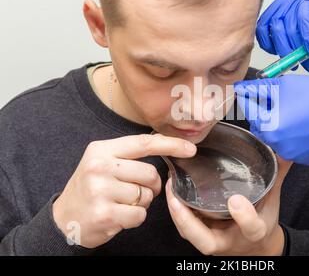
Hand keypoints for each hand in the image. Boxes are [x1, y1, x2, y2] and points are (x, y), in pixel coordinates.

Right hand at [53, 134, 196, 247]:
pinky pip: (140, 215)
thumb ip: (128, 156)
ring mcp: (100, 190)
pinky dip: (135, 218)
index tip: (190, 149)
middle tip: (136, 192)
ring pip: (146, 196)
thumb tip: (167, 148)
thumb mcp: (101, 162)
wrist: (63, 219)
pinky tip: (119, 216)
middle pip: (150, 173)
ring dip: (141, 203)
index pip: (144, 143)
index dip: (171, 145)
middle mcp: (99, 167)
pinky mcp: (105, 213)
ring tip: (122, 203)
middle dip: (151, 186)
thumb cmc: (89, 188)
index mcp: (101, 150)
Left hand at [166, 157, 291, 255]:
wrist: (255, 245)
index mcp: (254, 232)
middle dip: (189, 222)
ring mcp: (213, 241)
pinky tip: (171, 190)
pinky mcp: (201, 237)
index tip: (236, 199)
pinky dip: (175, 212)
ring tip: (170, 186)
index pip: (251, 228)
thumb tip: (285, 148)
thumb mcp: (273, 199)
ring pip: (190, 234)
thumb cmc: (263, 220)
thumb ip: (277, 173)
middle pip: (207, 241)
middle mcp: (230, 240)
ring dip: (177, 213)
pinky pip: (185, 229)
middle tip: (178, 198)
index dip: (244, 216)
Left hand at [234, 75, 308, 165]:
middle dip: (264, 113)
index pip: (248, 111)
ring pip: (275, 137)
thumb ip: (259, 89)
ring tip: (294, 110)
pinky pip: (290, 146)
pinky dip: (292, 136)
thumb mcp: (284, 86)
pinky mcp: (303, 158)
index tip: (250, 93)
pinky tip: (304, 124)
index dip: (249, 99)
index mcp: (269, 126)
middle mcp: (277, 144)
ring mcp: (291, 154)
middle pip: (260, 127)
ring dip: (278, 125)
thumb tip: (242, 89)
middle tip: (276, 100)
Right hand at [257, 0, 308, 73]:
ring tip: (294, 64)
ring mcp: (274, 9)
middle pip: (289, 29)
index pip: (306, 20)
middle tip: (305, 65)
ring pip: (275, 32)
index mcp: (306, 0)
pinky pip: (261, 33)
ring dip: (284, 51)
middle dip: (297, 51)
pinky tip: (278, 53)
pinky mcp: (264, 17)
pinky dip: (268, 46)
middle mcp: (287, 3)